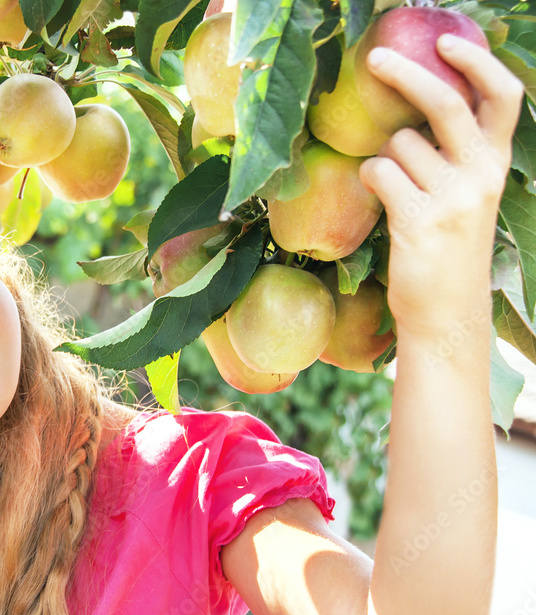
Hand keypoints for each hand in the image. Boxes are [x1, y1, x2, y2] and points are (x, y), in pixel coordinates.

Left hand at [358, 35, 524, 340]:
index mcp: (496, 164)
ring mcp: (453, 198)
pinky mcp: (419, 219)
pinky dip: (370, 177)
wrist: (446, 315)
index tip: (449, 41)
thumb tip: (411, 113)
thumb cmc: (447, 253)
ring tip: (396, 188)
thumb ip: (452, 157)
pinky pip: (379, 172)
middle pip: (445, 103)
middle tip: (375, 59)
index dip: (478, 63)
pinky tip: (381, 200)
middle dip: (407, 74)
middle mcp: (481, 175)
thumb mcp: (465, 198)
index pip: (504, 98)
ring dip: (383, 155)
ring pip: (399, 143)